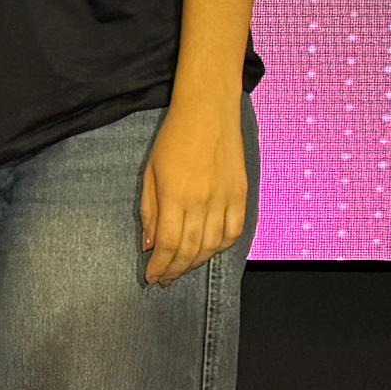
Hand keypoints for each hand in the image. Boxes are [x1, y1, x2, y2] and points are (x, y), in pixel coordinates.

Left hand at [137, 102, 251, 285]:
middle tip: (165, 280)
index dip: (159, 267)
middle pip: (189, 251)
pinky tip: (208, 251)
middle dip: (175, 270)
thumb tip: (150, 245)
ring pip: (212, 246)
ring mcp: (225, 198)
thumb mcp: (150, 172)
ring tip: (182, 268)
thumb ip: (149, 211)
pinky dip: (221, 247)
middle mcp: (202, 202)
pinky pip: (234, 232)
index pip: (168, 245)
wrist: (208, 110)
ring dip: (196, 263)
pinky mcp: (241, 194)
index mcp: (175, 196)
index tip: (152, 278)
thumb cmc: (174, 137)